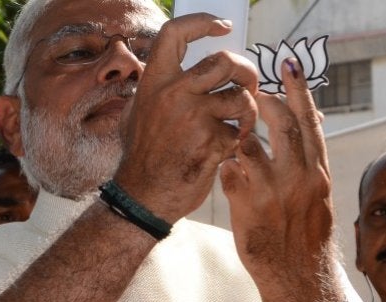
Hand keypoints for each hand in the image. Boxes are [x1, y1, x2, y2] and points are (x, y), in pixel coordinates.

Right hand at [114, 13, 258, 223]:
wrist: (144, 195)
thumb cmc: (143, 154)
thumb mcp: (137, 112)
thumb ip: (159, 89)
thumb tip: (182, 68)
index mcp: (154, 82)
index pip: (175, 33)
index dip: (202, 22)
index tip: (223, 26)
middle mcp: (174, 93)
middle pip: (224, 61)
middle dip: (245, 71)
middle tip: (248, 85)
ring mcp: (194, 118)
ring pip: (241, 97)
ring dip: (248, 111)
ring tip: (240, 123)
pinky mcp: (213, 142)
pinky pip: (241, 131)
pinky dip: (240, 140)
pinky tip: (227, 149)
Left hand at [220, 58, 343, 301]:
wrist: (298, 274)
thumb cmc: (304, 230)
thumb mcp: (316, 192)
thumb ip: (307, 159)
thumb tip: (306, 124)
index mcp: (317, 170)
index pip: (309, 121)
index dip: (298, 90)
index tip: (287, 63)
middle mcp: (298, 176)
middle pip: (281, 124)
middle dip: (264, 101)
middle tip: (249, 89)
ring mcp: (272, 190)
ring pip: (249, 143)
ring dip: (237, 133)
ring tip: (232, 131)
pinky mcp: (247, 205)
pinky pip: (228, 170)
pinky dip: (223, 163)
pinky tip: (222, 168)